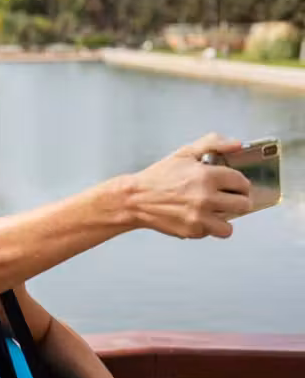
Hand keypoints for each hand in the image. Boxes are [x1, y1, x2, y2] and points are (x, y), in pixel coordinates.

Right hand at [128, 133, 251, 238]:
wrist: (135, 199)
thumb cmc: (158, 177)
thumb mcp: (184, 153)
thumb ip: (213, 143)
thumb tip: (237, 145)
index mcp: (207, 176)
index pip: (242, 182)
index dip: (240, 184)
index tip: (235, 185)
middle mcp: (206, 197)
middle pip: (243, 204)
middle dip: (238, 201)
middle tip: (228, 199)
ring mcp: (199, 217)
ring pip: (230, 226)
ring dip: (224, 220)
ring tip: (215, 213)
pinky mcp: (192, 231)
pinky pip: (211, 233)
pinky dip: (207, 228)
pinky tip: (196, 218)